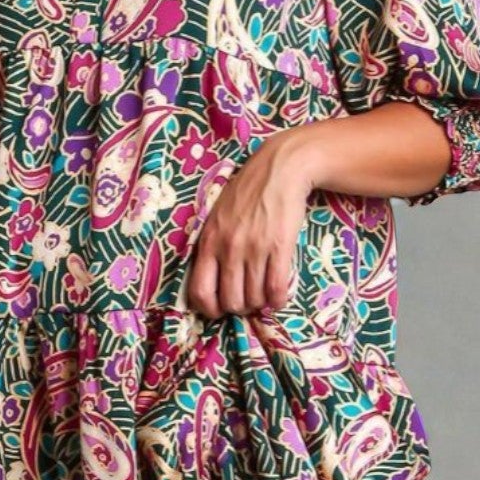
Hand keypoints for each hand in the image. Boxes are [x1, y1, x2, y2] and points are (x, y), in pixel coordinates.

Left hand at [185, 141, 314, 318]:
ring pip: (254, 298)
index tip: (220, 309)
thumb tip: (213, 278)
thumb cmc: (247, 192)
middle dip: (239, 308)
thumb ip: (212, 245)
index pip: (200, 291)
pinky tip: (279, 297)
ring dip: (260, 304)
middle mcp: (228, 248)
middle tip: (247, 301)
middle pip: (230, 300)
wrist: (279, 169)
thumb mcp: (217, 216)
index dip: (209, 309)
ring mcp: (254, 249)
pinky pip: (276, 288)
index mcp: (209, 241)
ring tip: (263, 296)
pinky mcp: (279, 247)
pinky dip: (278, 300)